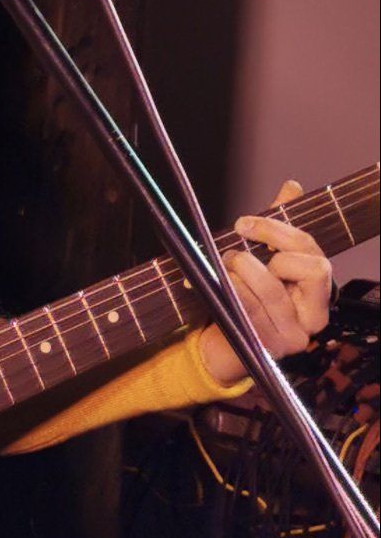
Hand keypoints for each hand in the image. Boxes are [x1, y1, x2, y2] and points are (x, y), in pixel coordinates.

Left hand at [198, 180, 333, 387]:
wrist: (220, 344)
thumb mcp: (259, 260)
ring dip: (243, 273)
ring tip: (224, 268)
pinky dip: (236, 295)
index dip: (277, 231)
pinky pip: (256, 316)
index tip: (243, 223)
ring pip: (276, 292)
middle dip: (269, 253)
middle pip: (310, 269)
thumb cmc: (244, 299)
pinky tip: (222, 285)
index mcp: (317, 289)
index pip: (311, 250)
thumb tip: (292, 187)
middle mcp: (314, 314)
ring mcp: (296, 336)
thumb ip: (276, 228)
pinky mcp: (272, 350)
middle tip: (234, 253)